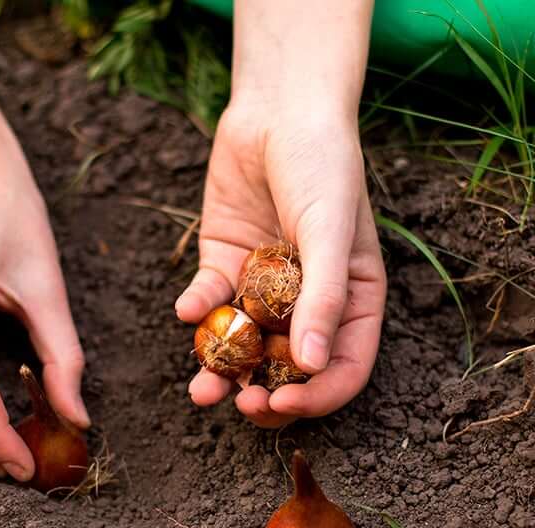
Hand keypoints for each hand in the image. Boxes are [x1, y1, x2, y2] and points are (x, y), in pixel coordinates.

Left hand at [176, 106, 385, 427]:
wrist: (277, 111)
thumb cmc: (323, 165)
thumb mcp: (332, 230)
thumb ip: (326, 297)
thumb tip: (312, 367)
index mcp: (350, 302)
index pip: (342, 368)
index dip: (316, 397)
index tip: (283, 405)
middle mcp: (307, 304)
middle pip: (288, 370)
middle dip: (264, 395)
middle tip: (241, 405)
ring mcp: (263, 290)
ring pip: (243, 347)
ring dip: (221, 372)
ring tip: (202, 390)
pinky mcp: (225, 268)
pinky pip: (210, 302)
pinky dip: (197, 309)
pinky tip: (187, 307)